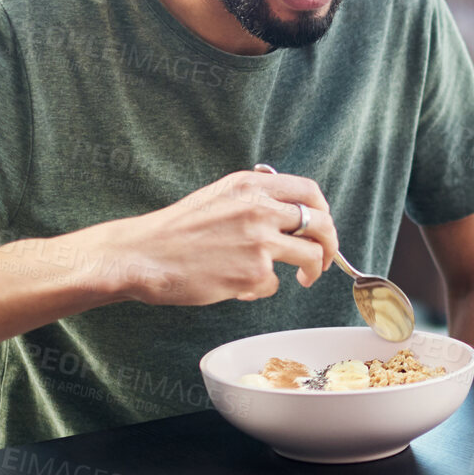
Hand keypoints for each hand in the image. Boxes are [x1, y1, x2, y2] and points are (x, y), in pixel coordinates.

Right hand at [81, 169, 338, 305]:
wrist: (143, 255)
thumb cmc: (177, 230)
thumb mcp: (218, 196)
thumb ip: (253, 197)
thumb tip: (288, 207)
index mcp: (252, 186)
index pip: (310, 192)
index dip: (323, 211)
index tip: (321, 226)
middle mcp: (260, 209)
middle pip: (321, 224)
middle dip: (330, 244)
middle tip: (324, 258)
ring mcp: (260, 241)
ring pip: (310, 256)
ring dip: (312, 271)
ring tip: (302, 279)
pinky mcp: (253, 274)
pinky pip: (274, 284)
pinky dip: (262, 289)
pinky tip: (239, 286)